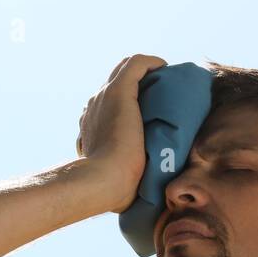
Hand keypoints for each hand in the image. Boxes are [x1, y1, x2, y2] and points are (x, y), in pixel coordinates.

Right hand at [76, 54, 167, 213]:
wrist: (101, 181)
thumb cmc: (111, 191)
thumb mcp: (117, 180)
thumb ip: (126, 176)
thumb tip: (146, 193)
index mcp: (91, 126)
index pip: (107, 106)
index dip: (128, 105)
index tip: (149, 113)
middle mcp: (93, 108)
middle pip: (114, 84)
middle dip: (138, 85)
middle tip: (162, 94)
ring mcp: (103, 98)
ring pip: (124, 71)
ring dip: (145, 73)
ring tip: (167, 80)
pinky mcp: (118, 92)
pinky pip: (136, 64)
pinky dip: (152, 63)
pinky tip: (166, 68)